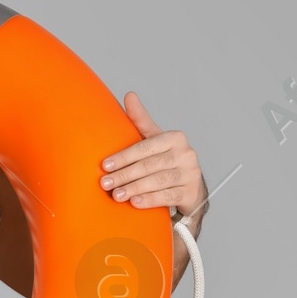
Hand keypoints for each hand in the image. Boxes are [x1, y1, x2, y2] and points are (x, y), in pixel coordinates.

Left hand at [102, 93, 205, 225]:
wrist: (188, 187)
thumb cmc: (164, 160)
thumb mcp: (153, 140)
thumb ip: (140, 120)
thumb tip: (129, 95)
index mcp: (175, 137)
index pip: (145, 147)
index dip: (124, 156)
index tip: (105, 165)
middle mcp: (186, 154)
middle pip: (150, 165)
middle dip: (125, 174)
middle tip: (106, 183)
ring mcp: (191, 174)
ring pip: (159, 181)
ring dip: (135, 188)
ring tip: (117, 195)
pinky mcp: (191, 192)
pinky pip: (168, 196)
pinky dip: (150, 200)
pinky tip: (135, 202)